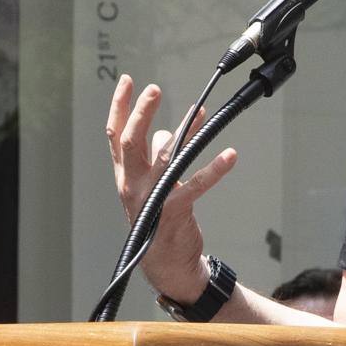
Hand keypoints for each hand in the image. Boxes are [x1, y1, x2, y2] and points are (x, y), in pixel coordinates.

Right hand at [105, 74, 238, 302]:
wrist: (165, 264)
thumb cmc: (158, 220)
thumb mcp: (151, 186)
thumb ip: (157, 156)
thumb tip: (168, 130)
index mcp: (125, 175)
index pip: (115, 135)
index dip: (119, 107)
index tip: (128, 81)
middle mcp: (132, 184)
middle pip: (131, 141)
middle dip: (141, 113)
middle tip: (153, 88)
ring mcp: (151, 198)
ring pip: (164, 158)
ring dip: (183, 132)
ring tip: (200, 111)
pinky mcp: (174, 211)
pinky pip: (195, 185)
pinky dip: (214, 169)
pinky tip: (230, 155)